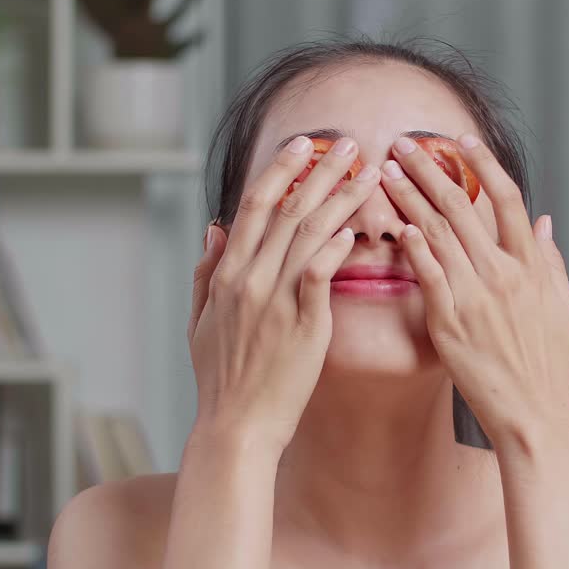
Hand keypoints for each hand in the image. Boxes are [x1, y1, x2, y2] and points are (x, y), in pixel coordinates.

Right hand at [189, 136, 379, 451]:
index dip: (280, 170)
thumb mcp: (200, 322)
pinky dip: (335, 249)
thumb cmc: (221, 379)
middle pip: (288, 210)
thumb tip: (213, 228)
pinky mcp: (302, 326)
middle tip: (350, 143)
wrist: (237, 426)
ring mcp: (275, 301)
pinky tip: (354, 229)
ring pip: (310, 234)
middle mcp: (249, 279)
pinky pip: (319, 276)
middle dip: (321, 171)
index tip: (303, 144)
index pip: (254, 206)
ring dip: (341, 199)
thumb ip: (205, 271)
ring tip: (369, 175)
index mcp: (226, 274)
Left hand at [380, 134, 568, 449]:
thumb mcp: (564, 308)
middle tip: (404, 143)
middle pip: (462, 206)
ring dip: (410, 197)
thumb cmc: (550, 366)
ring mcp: (476, 296)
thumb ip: (551, 262)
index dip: (483, 164)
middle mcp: (504, 273)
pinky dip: (411, 245)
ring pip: (437, 232)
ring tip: (387, 171)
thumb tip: (543, 222)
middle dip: (430, 169)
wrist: (535, 414)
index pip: (507, 198)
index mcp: (532, 266)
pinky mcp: (450, 322)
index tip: (459, 140)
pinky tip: (394, 223)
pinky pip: (426, 274)